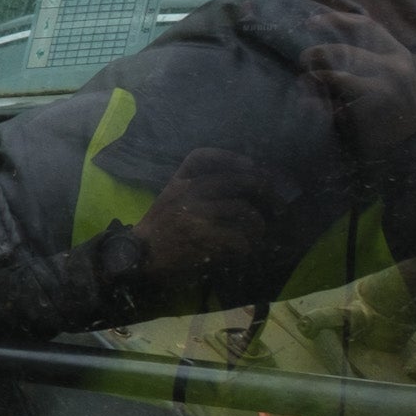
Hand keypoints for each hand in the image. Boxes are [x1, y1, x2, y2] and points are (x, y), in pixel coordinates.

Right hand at [130, 147, 290, 286]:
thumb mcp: (169, 199)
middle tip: (277, 202)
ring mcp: (196, 213)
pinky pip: (239, 237)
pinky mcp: (203, 237)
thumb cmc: (158, 230)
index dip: (230, 158)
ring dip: (257, 224)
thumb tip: (237, 187)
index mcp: (177, 181)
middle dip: (263, 188)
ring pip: (243, 209)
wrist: (138, 258)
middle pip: (234, 180)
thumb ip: (193, 189)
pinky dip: (247, 245)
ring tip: (258, 232)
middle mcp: (187, 192)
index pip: (202, 157)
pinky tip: (245, 249)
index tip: (250, 165)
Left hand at [296, 8, 415, 157]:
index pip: (368, 25)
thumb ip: (368, 66)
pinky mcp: (376, 94)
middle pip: (351, 39)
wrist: (412, 151)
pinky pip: (338, 79)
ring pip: (341, 57)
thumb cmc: (393, 120)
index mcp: (400, 56)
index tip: (313, 20)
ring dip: (316, 64)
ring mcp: (388, 76)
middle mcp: (396, 62)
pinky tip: (307, 91)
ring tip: (304, 74)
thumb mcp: (389, 86)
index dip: (339, 19)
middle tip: (302, 56)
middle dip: (321, 44)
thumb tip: (329, 50)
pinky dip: (319, 81)